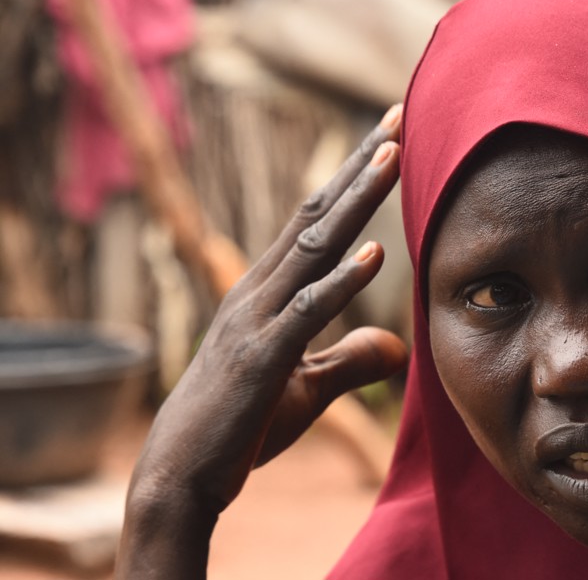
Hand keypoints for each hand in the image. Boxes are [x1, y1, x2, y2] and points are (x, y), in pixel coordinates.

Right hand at [127, 105, 407, 515]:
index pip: (317, 221)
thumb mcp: (307, 389)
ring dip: (356, 201)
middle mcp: (259, 291)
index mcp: (267, 291)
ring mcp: (257, 321)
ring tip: (394, 155)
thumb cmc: (240, 429)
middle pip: (317, 215)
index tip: (391, 138)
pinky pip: (306, 314)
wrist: (181, 476)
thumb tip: (399, 343)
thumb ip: (351, 360)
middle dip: (360, 165)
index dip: (354, 177)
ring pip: (314, 248)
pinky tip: (374, 254)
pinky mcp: (262, 360)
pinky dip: (340, 283)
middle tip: (399, 116)